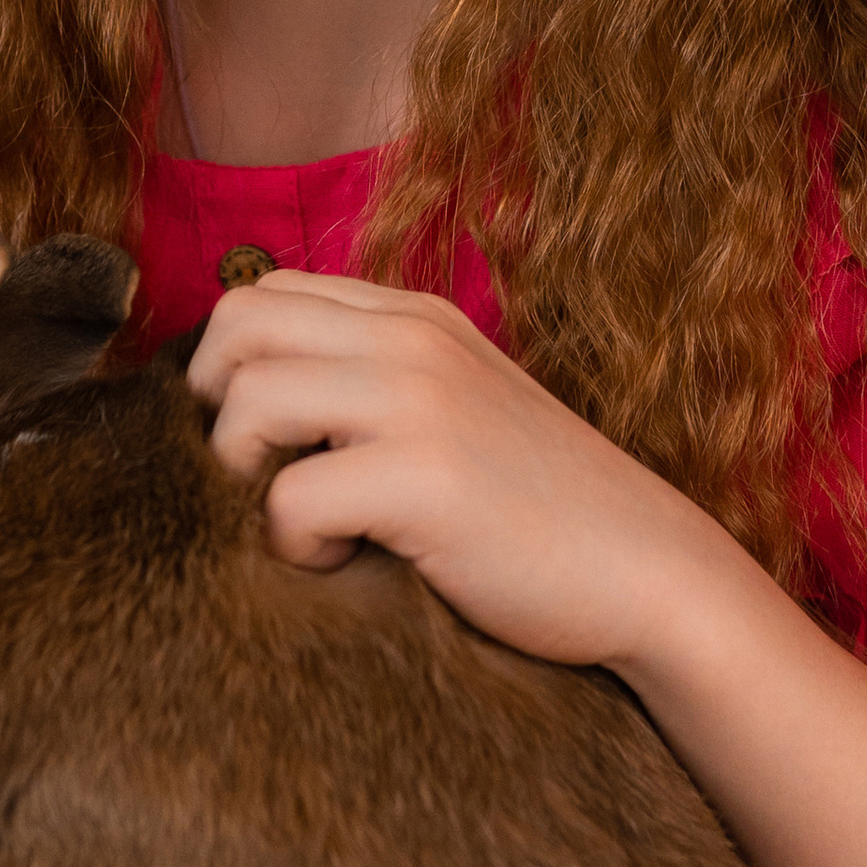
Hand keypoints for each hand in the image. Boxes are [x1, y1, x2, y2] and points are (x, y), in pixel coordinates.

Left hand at [185, 268, 738, 674]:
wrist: (653, 573)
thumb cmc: (545, 513)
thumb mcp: (460, 410)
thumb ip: (377, 384)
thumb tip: (247, 408)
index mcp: (415, 317)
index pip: (265, 294)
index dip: (231, 368)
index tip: (255, 442)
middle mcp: (412, 338)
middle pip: (236, 328)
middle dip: (214, 411)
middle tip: (252, 481)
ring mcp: (420, 400)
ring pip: (246, 403)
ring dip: (243, 477)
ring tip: (301, 524)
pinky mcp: (424, 476)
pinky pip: (288, 499)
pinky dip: (294, 546)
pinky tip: (346, 562)